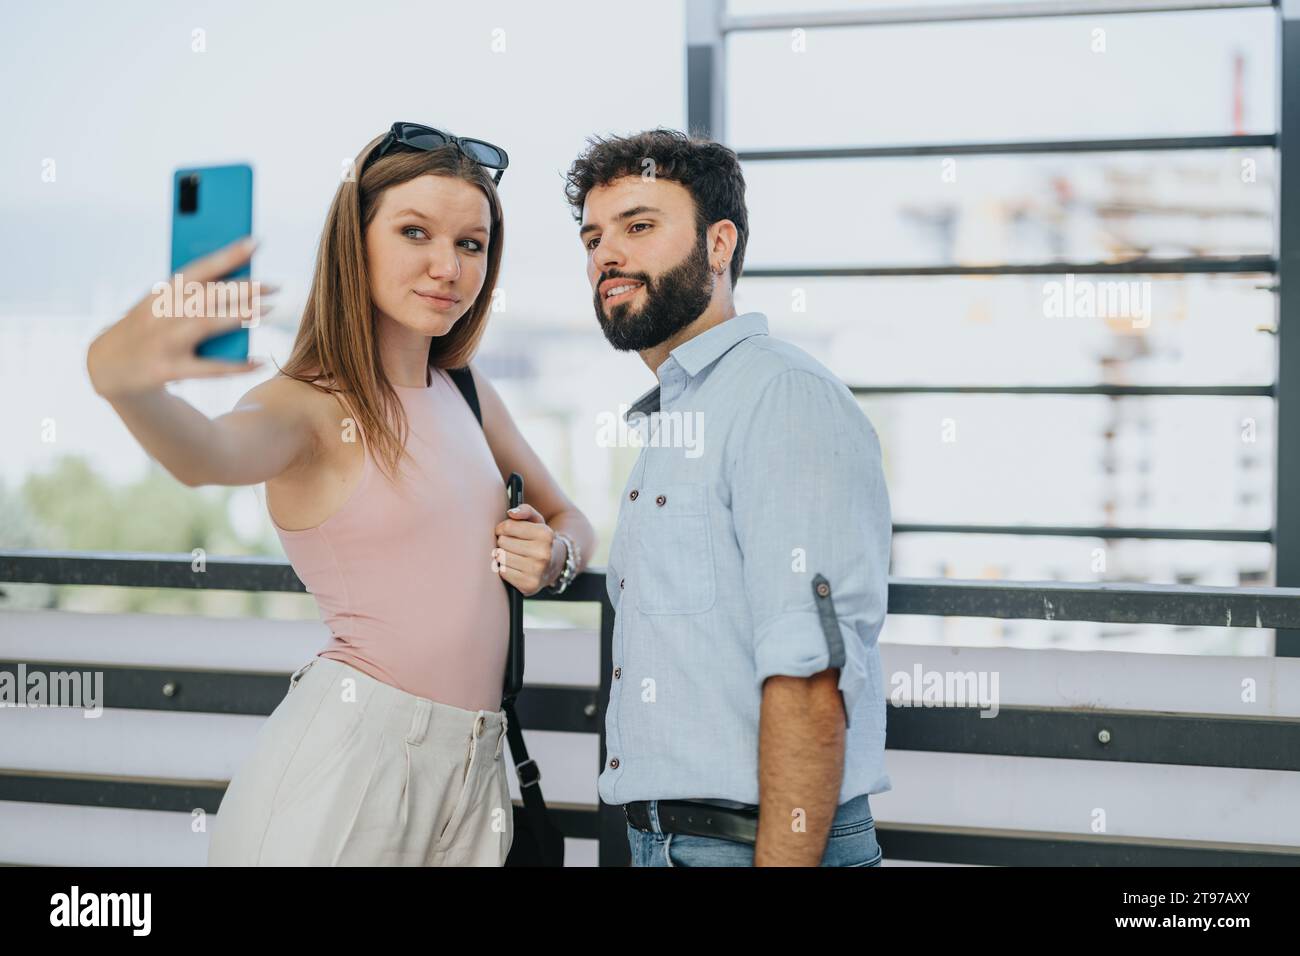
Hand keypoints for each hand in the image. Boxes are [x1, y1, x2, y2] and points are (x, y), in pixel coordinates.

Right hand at [87, 237, 277, 400]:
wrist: (109, 366)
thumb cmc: (146, 328)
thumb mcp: (160, 305)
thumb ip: (192, 295)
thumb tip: (240, 286)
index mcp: (161, 292)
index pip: (198, 268)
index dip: (227, 254)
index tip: (256, 242)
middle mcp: (161, 313)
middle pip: (208, 295)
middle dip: (243, 288)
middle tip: (275, 285)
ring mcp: (164, 341)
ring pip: (207, 324)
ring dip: (240, 316)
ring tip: (268, 310)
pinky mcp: (167, 369)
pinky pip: (209, 369)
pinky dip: (237, 366)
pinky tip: (260, 362)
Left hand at [493, 503, 560, 596]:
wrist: (554, 565)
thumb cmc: (539, 540)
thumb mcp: (536, 521)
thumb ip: (525, 510)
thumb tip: (511, 513)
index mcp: (545, 534)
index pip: (507, 527)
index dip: (502, 528)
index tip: (504, 531)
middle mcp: (544, 553)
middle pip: (503, 542)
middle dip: (503, 542)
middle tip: (510, 545)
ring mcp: (537, 571)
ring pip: (502, 558)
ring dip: (502, 556)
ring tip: (511, 555)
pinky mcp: (529, 585)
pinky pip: (503, 572)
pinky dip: (505, 569)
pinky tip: (513, 567)